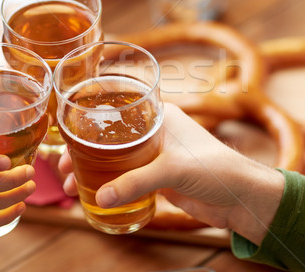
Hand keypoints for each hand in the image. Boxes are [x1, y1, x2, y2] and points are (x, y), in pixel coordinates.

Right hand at [60, 103, 283, 244]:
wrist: (241, 197)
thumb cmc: (216, 168)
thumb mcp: (172, 170)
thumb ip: (135, 182)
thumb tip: (101, 198)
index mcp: (159, 116)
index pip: (118, 107)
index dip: (90, 117)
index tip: (67, 129)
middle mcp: (154, 132)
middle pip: (110, 137)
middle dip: (84, 151)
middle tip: (63, 166)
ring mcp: (155, 155)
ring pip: (115, 160)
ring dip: (94, 171)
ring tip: (71, 185)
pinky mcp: (159, 177)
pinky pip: (127, 179)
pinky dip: (110, 186)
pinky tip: (94, 195)